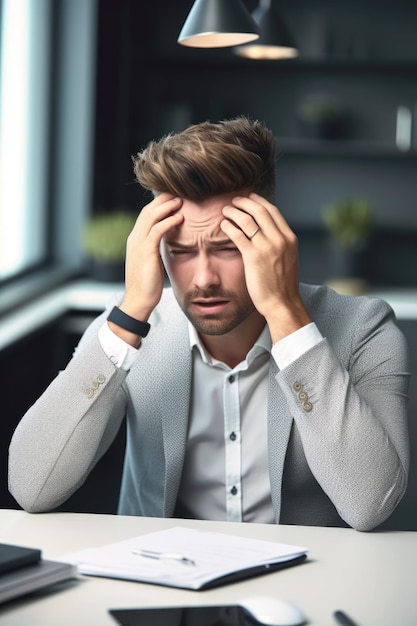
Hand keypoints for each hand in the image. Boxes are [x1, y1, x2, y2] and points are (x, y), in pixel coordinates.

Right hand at [118, 193, 182, 324]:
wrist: (138, 300)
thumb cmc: (147, 283)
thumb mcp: (151, 261)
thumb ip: (155, 248)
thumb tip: (167, 241)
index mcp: (135, 239)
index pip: (146, 214)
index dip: (159, 204)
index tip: (173, 197)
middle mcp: (134, 238)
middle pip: (148, 210)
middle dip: (163, 199)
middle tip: (179, 192)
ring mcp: (138, 244)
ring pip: (151, 216)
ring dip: (167, 206)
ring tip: (181, 200)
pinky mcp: (145, 252)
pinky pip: (157, 230)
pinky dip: (168, 221)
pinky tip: (180, 217)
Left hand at [220, 193, 311, 341]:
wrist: (282, 303)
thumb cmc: (283, 285)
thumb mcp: (288, 259)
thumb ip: (281, 244)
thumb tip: (270, 234)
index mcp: (289, 238)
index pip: (273, 211)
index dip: (259, 201)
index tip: (250, 198)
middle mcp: (280, 239)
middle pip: (260, 210)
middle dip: (245, 202)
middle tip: (234, 201)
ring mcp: (267, 247)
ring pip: (248, 219)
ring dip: (234, 212)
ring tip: (225, 210)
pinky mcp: (253, 256)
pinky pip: (238, 234)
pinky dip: (229, 226)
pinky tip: (223, 225)